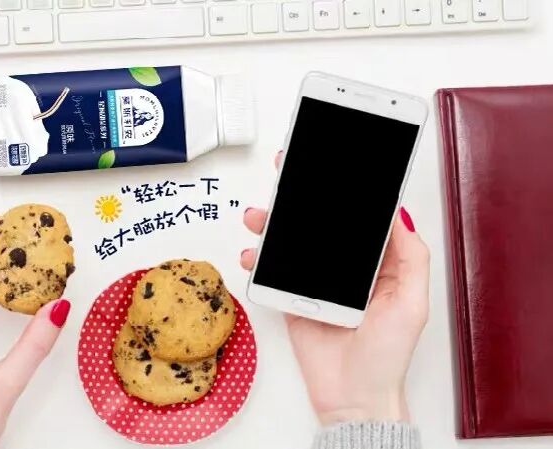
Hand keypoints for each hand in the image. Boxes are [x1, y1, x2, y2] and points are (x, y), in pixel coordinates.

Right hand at [241, 154, 429, 423]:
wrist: (352, 397)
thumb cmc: (386, 355)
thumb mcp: (412, 303)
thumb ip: (411, 257)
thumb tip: (397, 215)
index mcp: (377, 263)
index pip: (359, 219)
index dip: (344, 192)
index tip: (329, 167)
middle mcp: (345, 268)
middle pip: (320, 224)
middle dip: (300, 199)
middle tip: (285, 175)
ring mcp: (317, 282)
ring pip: (292, 243)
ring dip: (273, 225)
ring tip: (259, 218)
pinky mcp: (294, 298)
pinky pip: (273, 272)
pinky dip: (258, 261)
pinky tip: (252, 256)